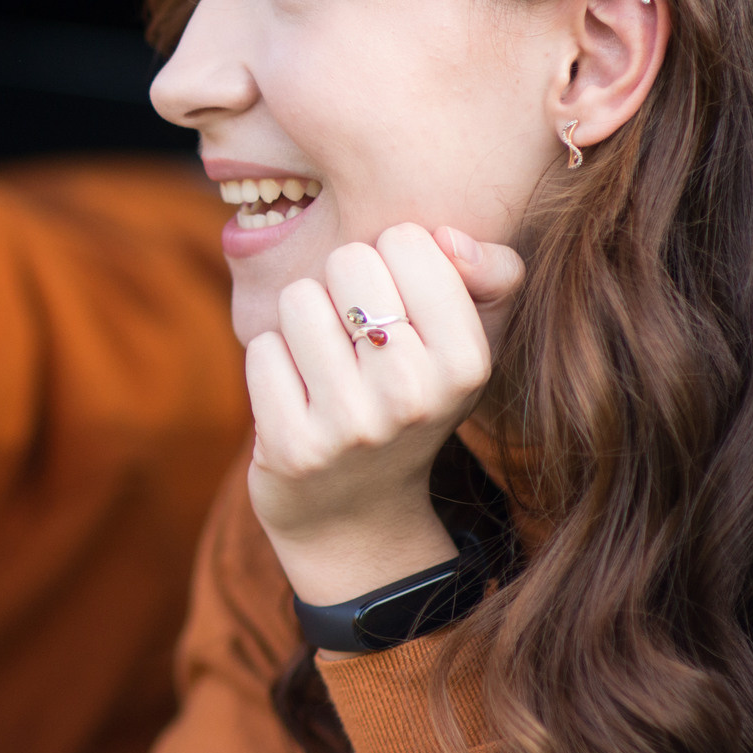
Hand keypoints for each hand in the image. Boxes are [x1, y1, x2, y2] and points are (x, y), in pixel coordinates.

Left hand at [246, 224, 523, 607]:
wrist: (357, 514)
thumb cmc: (412, 398)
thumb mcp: (470, 339)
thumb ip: (491, 272)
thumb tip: (448, 238)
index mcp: (468, 361)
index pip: (406, 240)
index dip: (390, 259)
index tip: (396, 305)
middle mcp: (414, 395)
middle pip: (348, 261)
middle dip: (341, 285)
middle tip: (354, 336)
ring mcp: (352, 426)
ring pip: (298, 299)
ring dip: (301, 321)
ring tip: (324, 364)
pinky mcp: (293, 448)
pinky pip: (262, 350)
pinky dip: (272, 363)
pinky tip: (297, 397)